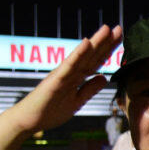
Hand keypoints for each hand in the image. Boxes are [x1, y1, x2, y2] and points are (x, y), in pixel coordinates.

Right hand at [6, 25, 121, 134]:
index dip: (108, 50)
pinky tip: (87, 43)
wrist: (28, 121)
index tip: (120, 38)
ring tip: (107, 29)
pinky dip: (78, 54)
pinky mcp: (55, 80)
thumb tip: (103, 77)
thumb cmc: (49, 111)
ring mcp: (63, 75)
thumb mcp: (76, 102)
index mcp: (76, 78)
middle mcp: (70, 72)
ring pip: (82, 56)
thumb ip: (89, 89)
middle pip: (91, 55)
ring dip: (95, 42)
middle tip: (119, 28)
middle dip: (106, 42)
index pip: (96, 62)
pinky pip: (68, 66)